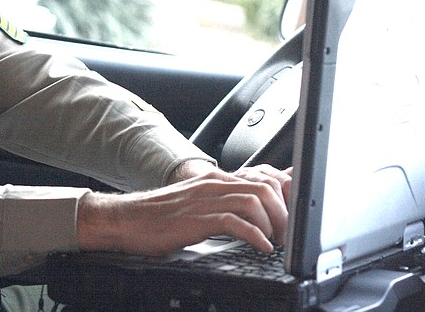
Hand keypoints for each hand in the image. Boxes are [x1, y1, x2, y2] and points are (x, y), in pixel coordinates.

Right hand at [76, 168, 288, 255]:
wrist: (127, 219)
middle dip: (285, 211)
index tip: (296, 214)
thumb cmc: (160, 215)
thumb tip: (251, 213)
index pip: (263, 176)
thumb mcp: (197, 202)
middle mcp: (214, 184)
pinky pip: (236, 222)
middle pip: (265, 187)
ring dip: (274, 224)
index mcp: (216, 179)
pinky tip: (262, 247)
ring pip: (256, 201)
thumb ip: (223, 202)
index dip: (286, 195)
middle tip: (289, 234)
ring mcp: (206, 200)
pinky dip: (256, 236)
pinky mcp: (198, 219)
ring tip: (277, 241)